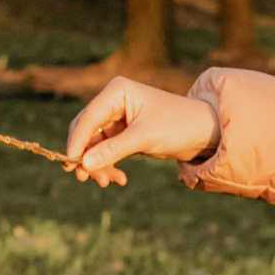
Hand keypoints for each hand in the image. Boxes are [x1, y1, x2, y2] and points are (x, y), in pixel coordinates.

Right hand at [64, 78, 220, 186]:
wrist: (204, 132)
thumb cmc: (178, 125)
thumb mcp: (144, 138)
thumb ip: (113, 150)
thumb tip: (84, 164)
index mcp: (116, 91)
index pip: (88, 118)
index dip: (77, 142)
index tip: (71, 164)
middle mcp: (113, 101)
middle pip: (86, 131)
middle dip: (87, 156)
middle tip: (86, 179)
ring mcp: (117, 118)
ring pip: (94, 145)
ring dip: (98, 165)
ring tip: (108, 183)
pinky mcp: (123, 133)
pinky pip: (106, 151)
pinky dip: (108, 165)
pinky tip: (119, 179)